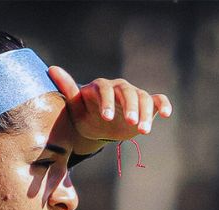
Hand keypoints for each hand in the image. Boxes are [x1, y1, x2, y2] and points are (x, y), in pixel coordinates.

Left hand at [47, 66, 171, 143]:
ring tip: (144, 131)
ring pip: (144, 98)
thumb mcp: (76, 107)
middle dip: (131, 107)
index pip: (105, 90)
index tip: (106, 118)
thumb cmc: (86, 116)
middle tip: (131, 123)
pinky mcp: (147, 105)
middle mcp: (120, 88)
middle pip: (128, 92)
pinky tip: (167, 115)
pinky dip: (164, 104)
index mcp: (101, 87)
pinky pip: (158, 100)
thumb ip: (68, 89)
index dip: (107, 102)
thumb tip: (52, 68)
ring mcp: (135, 95)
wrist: (100, 128)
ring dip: (146, 113)